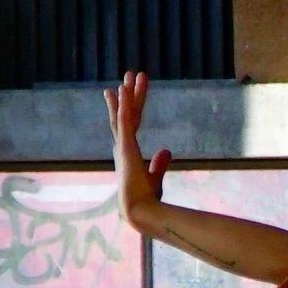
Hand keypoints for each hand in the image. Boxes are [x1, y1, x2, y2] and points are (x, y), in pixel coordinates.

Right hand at [106, 69, 166, 236]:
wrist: (141, 212)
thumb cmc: (146, 201)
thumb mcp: (155, 179)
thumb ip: (159, 164)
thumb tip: (166, 150)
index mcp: (127, 153)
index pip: (129, 124)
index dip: (127, 107)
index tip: (122, 91)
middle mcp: (122, 147)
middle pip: (125, 115)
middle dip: (127, 95)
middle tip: (128, 75)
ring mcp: (123, 147)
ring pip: (125, 114)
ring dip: (128, 93)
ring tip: (130, 74)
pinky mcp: (126, 148)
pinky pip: (125, 121)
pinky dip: (123, 104)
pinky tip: (123, 90)